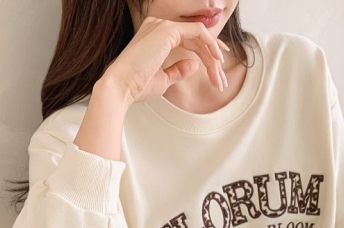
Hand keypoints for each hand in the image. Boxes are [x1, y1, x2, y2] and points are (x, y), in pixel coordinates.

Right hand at [102, 17, 228, 103]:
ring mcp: (163, 26)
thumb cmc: (137, 86)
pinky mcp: (168, 30)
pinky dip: (210, 44)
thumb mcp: (163, 79)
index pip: (188, 39)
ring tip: (219, 74)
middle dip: (211, 58)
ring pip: (199, 36)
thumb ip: (178, 70)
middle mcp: (159, 27)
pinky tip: (216, 59)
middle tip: (221, 77)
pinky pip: (198, 31)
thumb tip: (194, 65)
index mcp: (156, 37)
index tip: (217, 66)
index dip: (205, 52)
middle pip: (195, 38)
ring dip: (212, 56)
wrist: (122, 86)